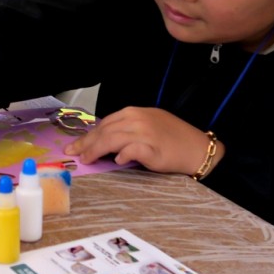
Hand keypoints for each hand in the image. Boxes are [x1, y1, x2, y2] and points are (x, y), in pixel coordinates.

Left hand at [64, 107, 220, 174]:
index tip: (76, 145)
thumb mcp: (148, 125)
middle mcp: (137, 120)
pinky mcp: (152, 149)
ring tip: (88, 160)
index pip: (105, 123)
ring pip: (112, 140)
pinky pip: (131, 150)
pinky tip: (117, 161)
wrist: (198, 148)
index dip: (89, 135)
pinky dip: (121, 155)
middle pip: (104, 131)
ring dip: (96, 150)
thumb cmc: (174, 139)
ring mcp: (145, 134)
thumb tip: (105, 141)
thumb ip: (127, 129)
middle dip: (86, 143)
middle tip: (74, 154)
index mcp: (135, 113)